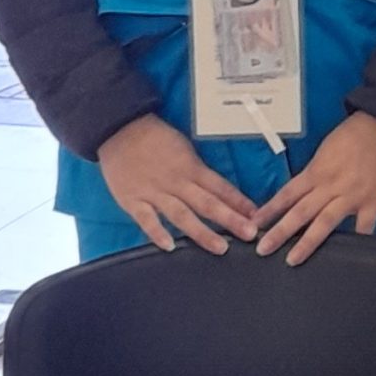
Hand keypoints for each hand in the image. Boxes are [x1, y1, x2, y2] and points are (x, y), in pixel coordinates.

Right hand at [96, 114, 258, 254]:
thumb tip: (219, 190)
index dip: (239, 202)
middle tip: (250, 234)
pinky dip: (157, 232)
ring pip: (181, 215)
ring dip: (202, 232)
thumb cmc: (154, 138)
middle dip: (230, 219)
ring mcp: (154, 192)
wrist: (119, 128)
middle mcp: (176, 182)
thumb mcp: (183, 148)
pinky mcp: (133, 200)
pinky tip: (170, 246)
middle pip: (207, 203)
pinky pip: (146, 219)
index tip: (257, 217)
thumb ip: (197, 170)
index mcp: (191, 167)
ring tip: (220, 247)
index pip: (220, 187)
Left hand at [254, 111, 375, 265]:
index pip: (287, 194)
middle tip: (262, 249)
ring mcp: (352, 195)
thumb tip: (301, 193)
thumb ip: (315, 173)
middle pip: (300, 212)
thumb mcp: (326, 150)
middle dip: (280, 232)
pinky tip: (348, 255)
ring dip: (307, 243)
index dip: (270, 210)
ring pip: (325, 223)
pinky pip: (364, 227)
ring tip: (292, 259)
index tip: (255, 224)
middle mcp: (330, 185)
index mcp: (316, 171)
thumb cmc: (353, 135)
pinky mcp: (373, 201)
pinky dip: (357, 241)